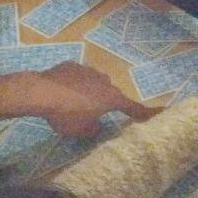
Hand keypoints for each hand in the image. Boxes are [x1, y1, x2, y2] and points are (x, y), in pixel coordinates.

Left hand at [30, 62, 159, 136]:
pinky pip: (78, 76)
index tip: (157, 113)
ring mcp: (88, 70)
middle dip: (107, 102)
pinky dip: (75, 84)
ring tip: (75, 102)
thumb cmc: (66, 114)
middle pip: (112, 93)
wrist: (40, 92)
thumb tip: (97, 125)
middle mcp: (105, 81)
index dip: (144, 113)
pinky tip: (63, 91)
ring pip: (95, 82)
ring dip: (91, 91)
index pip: (133, 107)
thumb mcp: (81, 131)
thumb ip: (94, 129)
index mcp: (112, 98)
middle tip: (96, 113)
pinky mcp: (71, 65)